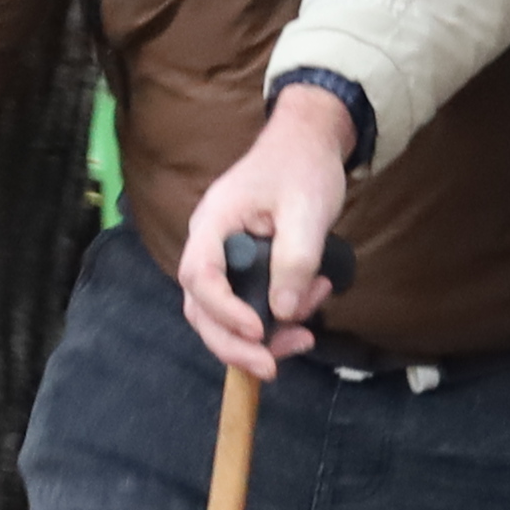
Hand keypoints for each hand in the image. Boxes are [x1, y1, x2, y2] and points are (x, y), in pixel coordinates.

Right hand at [180, 87, 354, 370]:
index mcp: (214, 223)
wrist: (308, 142)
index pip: (199, 277)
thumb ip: (295, 259)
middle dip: (235, 343)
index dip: (224, 311)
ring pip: (222, 314)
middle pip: (201, 308)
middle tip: (272, 367)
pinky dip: (274, 317)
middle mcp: (209, 244)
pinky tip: (310, 304)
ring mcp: (223, 257)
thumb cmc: (303, 166)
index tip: (259, 330)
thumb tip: (283, 312)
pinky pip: (246, 303)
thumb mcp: (307, 210)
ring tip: (306, 332)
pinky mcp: (242, 267)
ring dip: (259, 336)